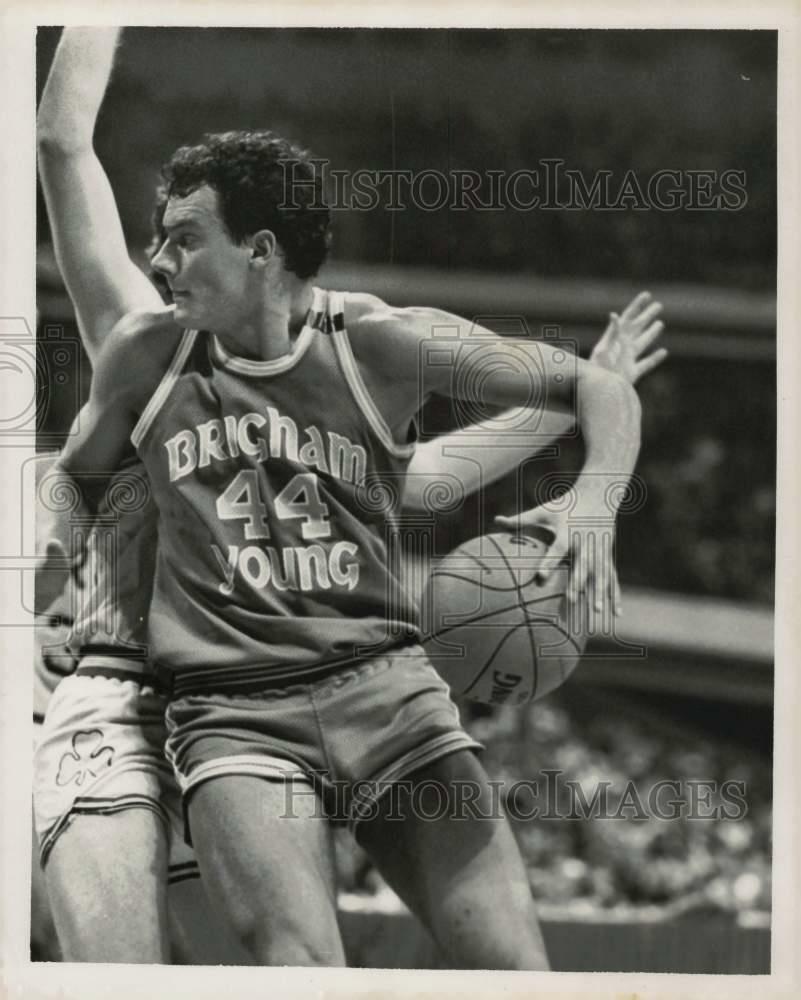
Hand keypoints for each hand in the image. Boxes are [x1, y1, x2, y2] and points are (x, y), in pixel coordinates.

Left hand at [494, 487, 620, 617]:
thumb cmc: (566, 505)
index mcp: (566, 532)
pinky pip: (612, 578)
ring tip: (597, 611)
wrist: (598, 494)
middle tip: (572, 600)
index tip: (540, 576)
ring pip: (600, 574)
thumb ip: (521, 519)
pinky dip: (615, 595)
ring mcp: (598, 550)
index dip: (549, 562)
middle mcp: (584, 543)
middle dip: (578, 583)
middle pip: (582, 565)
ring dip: (600, 592)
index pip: (556, 549)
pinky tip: (617, 614)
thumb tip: (496, 520)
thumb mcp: (544, 511)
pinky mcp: (607, 555)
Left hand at [590, 291, 666, 384]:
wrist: (600, 392)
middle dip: (648, 316)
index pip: (629, 317)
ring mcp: (628, 359)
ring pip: (643, 343)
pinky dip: (655, 358)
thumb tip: (614, 314)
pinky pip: (646, 364)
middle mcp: (623, 347)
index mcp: (616, 338)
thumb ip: (611, 332)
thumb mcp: (604, 348)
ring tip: (660, 323)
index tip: (647, 294)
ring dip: (652, 333)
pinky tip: (663, 352)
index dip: (638, 305)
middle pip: (638, 327)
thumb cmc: (598, 370)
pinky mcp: (632, 373)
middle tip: (659, 305)